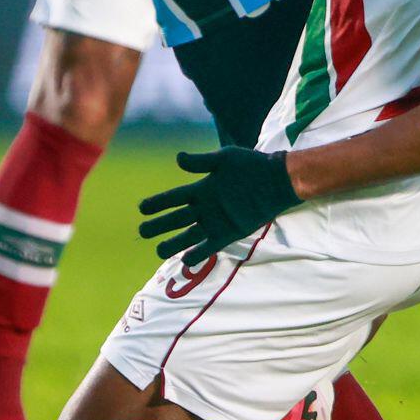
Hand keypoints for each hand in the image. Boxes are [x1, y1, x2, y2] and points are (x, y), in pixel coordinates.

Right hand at [137, 145, 301, 260]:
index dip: (158, 203)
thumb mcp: (225, 158)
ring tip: (158, 251)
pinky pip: (210, 246)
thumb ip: (201, 161)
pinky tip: (186, 261)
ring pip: (189, 235)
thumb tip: (177, 158)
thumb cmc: (252, 166)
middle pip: (177, 218)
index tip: (142, 208)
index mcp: (202, 188)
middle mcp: (205, 207)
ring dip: (174, 243)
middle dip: (160, 225)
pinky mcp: (230, 233)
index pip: (174, 197)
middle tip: (143, 231)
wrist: (277, 180)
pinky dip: (198, 254)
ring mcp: (216, 221)